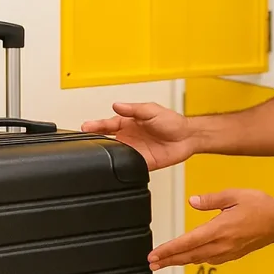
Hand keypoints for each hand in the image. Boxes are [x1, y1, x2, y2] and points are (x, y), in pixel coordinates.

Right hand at [80, 102, 195, 169]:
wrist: (187, 137)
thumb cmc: (172, 121)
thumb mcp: (151, 110)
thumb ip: (133, 109)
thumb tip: (117, 105)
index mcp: (128, 123)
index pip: (107, 124)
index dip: (96, 126)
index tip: (86, 127)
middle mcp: (128, 137)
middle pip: (107, 140)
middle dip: (95, 141)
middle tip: (85, 141)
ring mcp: (134, 151)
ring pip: (114, 154)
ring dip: (106, 155)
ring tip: (96, 154)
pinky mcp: (141, 163)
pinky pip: (127, 167)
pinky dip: (120, 167)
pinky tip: (113, 166)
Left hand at [148, 189, 273, 269]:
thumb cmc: (261, 206)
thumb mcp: (233, 195)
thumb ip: (211, 199)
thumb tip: (192, 200)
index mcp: (220, 229)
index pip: (187, 242)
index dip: (168, 250)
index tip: (155, 255)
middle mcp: (223, 244)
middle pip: (189, 256)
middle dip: (169, 260)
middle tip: (152, 263)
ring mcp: (229, 251)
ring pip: (199, 259)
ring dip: (181, 261)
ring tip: (166, 261)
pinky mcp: (234, 253)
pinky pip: (211, 259)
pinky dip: (196, 259)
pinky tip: (191, 257)